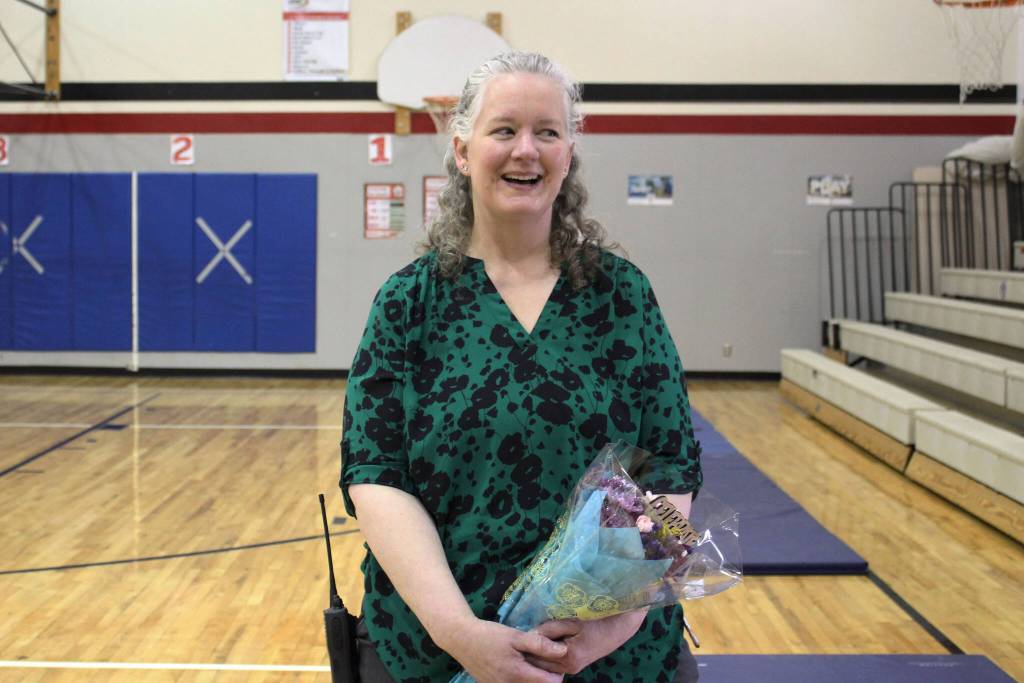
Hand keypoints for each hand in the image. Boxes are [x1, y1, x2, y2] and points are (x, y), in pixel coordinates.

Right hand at [438, 616, 568, 682]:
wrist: (461, 639)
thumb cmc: (489, 635)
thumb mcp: (516, 636)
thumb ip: (540, 645)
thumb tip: (564, 651)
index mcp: (518, 675)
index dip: (558, 672)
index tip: (556, 660)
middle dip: (545, 675)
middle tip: (543, 657)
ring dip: (532, 676)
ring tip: (529, 659)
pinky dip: (519, 677)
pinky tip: (516, 663)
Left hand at [527, 609, 648, 675]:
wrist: (619, 627)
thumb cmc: (597, 619)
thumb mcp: (572, 620)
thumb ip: (550, 628)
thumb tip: (531, 633)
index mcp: (567, 657)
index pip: (536, 655)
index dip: (525, 644)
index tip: (516, 634)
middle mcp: (568, 668)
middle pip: (538, 664)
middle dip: (528, 651)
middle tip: (518, 637)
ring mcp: (571, 669)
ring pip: (544, 666)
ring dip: (536, 654)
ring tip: (528, 640)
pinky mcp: (573, 665)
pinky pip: (552, 664)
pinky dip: (544, 656)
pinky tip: (542, 643)